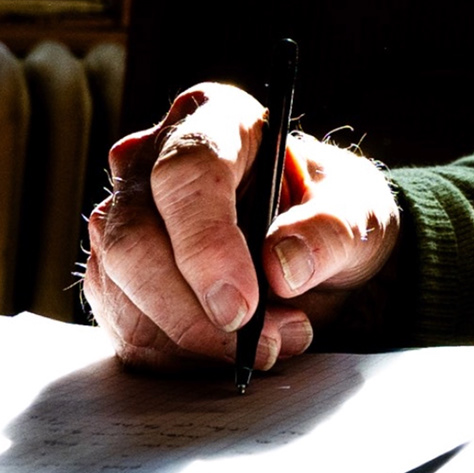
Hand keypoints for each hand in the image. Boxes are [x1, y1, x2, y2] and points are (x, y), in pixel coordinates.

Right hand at [85, 83, 399, 375]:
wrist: (312, 251)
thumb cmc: (329, 213)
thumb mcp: (359, 212)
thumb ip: (332, 231)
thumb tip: (283, 266)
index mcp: (215, 119)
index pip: (186, 172)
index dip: (206, 244)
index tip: (241, 307)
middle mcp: (152, 159)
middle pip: (134, 237)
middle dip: (194, 310)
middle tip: (263, 345)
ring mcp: (122, 216)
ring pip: (121, 285)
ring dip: (191, 336)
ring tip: (267, 344)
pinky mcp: (114, 273)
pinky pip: (122, 323)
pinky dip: (177, 353)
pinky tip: (228, 351)